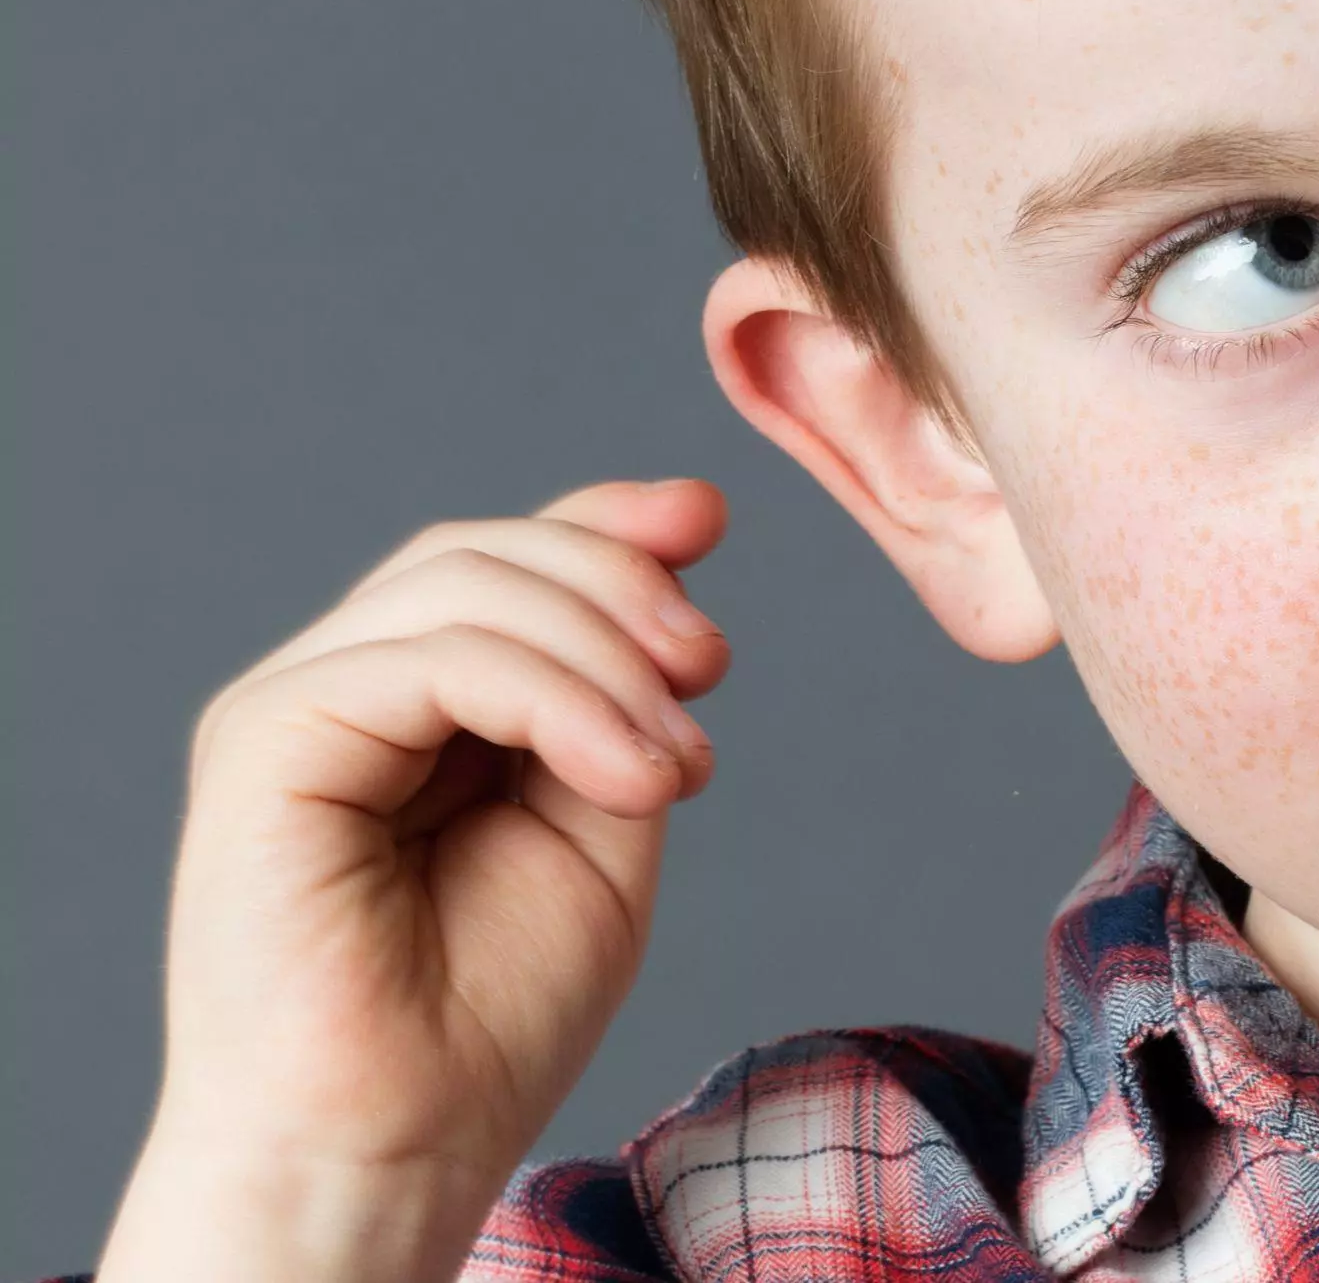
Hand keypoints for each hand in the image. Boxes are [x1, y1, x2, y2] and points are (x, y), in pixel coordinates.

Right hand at [98, 479, 732, 1282]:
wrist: (398, 1143)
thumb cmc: (491, 1011)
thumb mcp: (604, 815)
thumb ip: (626, 695)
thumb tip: (674, 558)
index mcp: (419, 702)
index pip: (507, 559)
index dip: (608, 523)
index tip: (706, 519)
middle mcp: (346, 688)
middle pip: (490, 553)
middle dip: (623, 585)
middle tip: (709, 668)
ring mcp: (297, 708)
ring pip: (465, 586)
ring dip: (606, 656)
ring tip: (677, 766)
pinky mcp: (267, 741)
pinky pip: (432, 658)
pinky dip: (557, 697)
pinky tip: (630, 776)